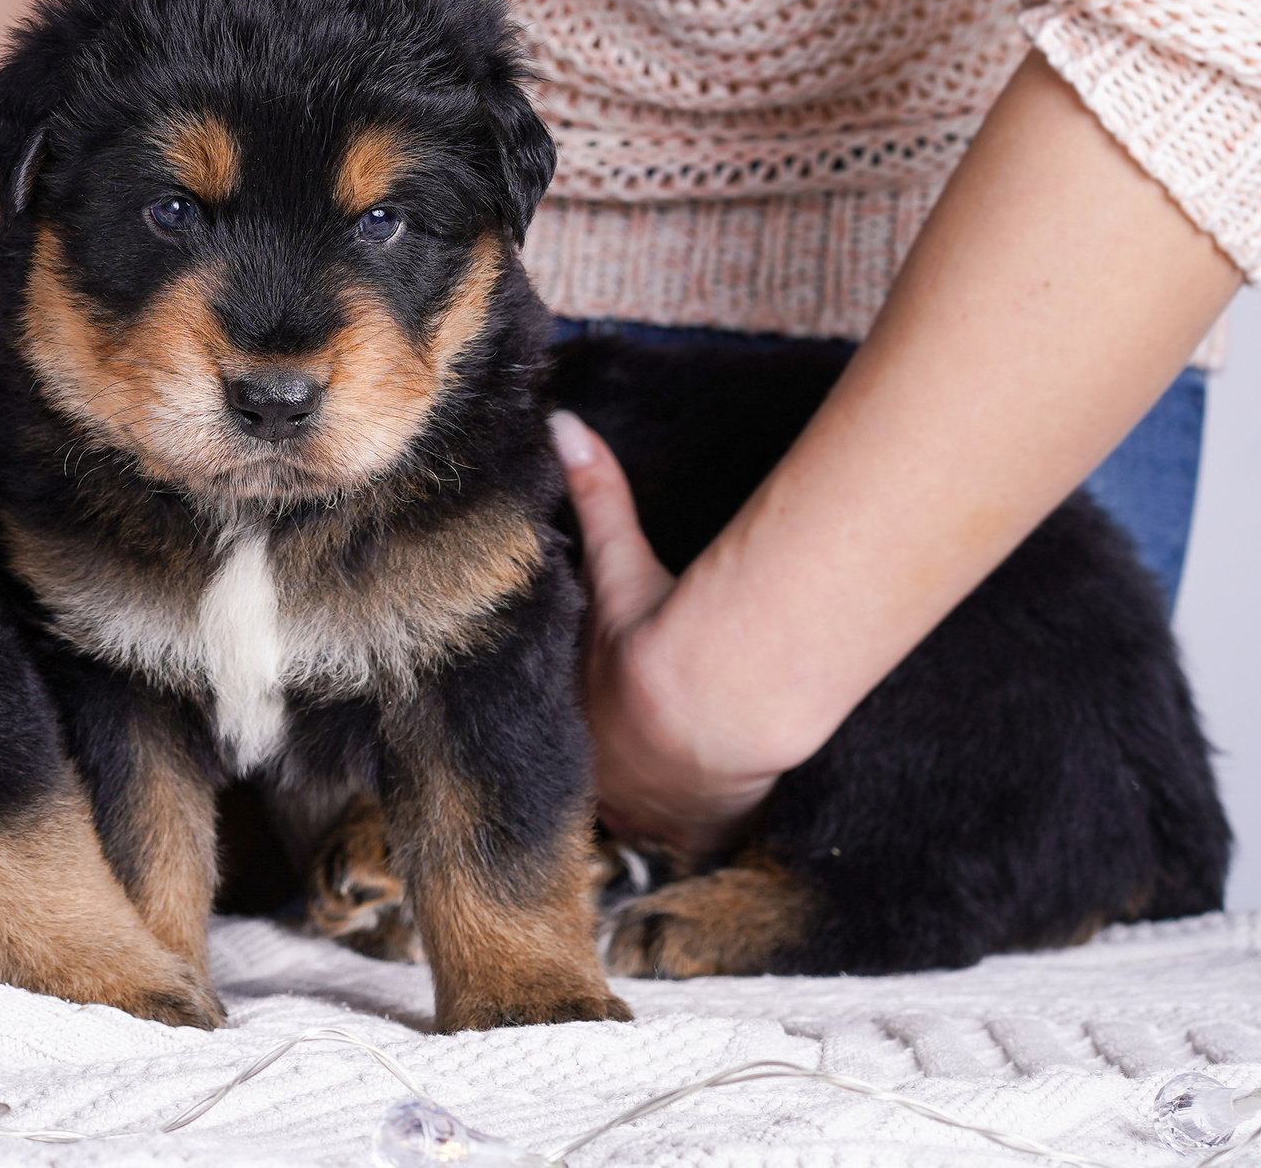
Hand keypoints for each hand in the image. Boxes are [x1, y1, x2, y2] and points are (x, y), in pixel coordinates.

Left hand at [551, 410, 779, 859]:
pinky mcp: (695, 833)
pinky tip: (702, 830)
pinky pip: (687, 845)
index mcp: (568, 718)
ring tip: (661, 793)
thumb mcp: (618, 561)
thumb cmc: (657, 630)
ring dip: (648, 805)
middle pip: (594, 778)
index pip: (558, 726)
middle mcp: (596, 773)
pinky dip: (695, 836)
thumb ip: (593, 493)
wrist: (710, 696)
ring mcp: (644, 811)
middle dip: (605, 768)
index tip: (602, 706)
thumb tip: (560, 423)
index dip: (577, 718)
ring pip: (637, 817)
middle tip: (630, 752)